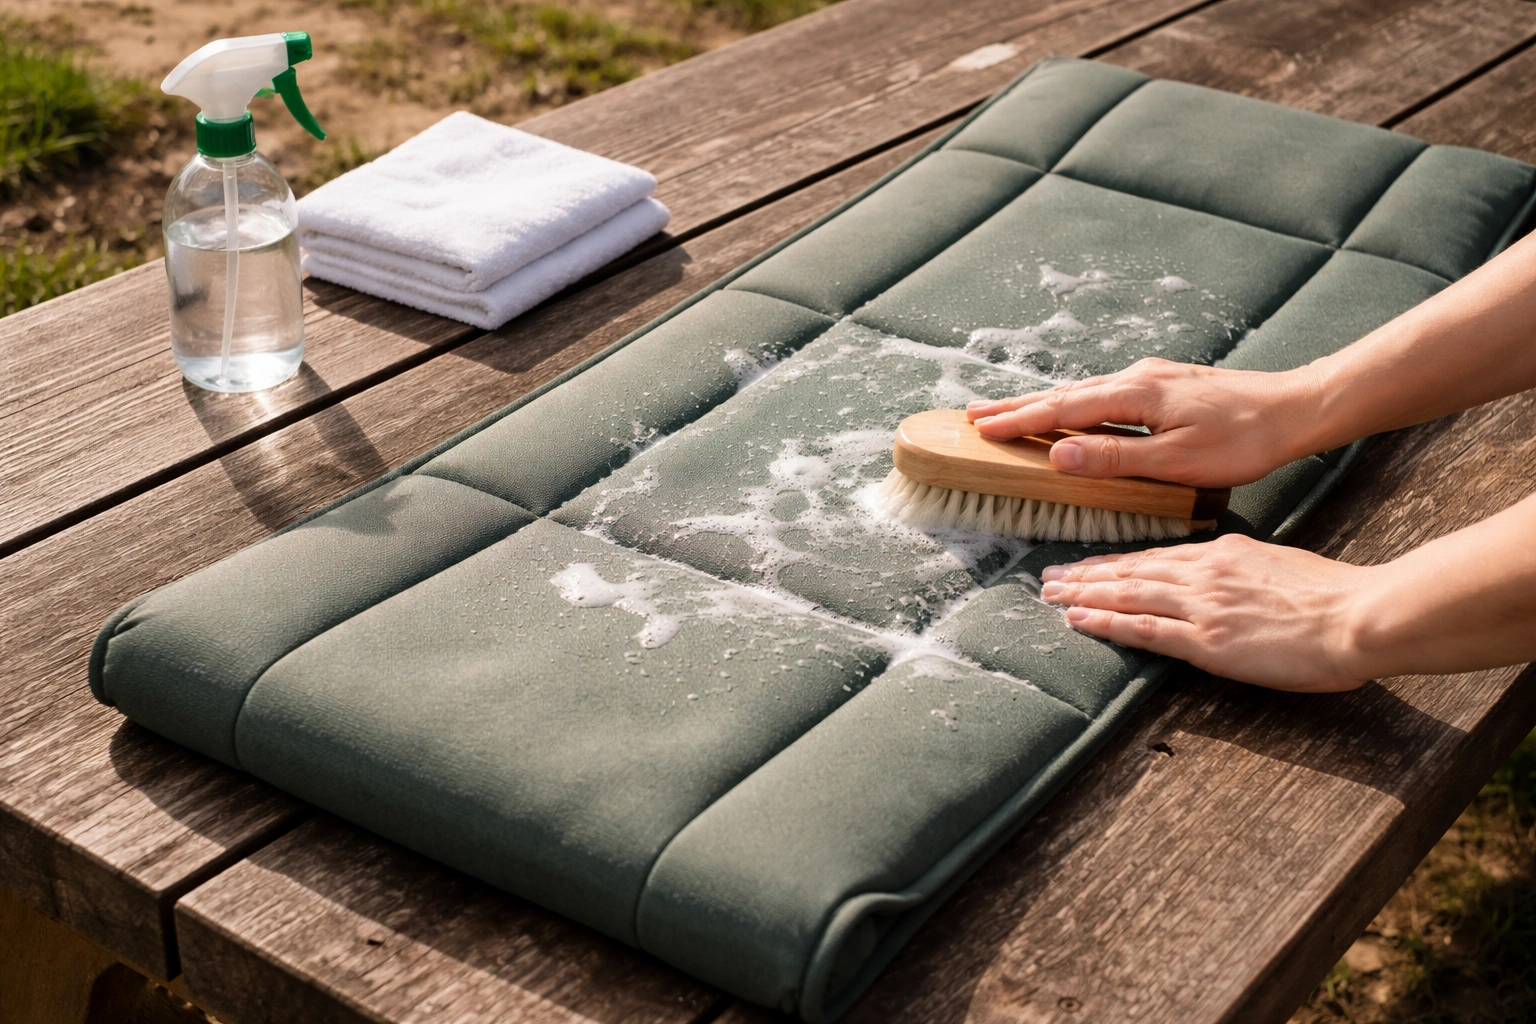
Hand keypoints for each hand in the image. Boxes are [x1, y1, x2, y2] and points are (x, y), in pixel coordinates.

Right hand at [965, 358, 1322, 487]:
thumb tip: (1058, 455)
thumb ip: (1114, 458)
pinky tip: (1070, 411)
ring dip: (1041, 404)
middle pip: (1063, 394)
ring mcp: (1150, 378)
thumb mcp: (1176, 460)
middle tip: (973, 416)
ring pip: (1082, 392)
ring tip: (1009, 413)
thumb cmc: (1242, 439)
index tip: (979, 430)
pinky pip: (1102, 394)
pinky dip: (1072, 403)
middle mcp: (1135, 379)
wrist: (1294, 409)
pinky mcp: (1164, 385)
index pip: (1061, 411)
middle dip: (1015, 406)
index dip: (1017, 422)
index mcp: (1133, 396)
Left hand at [1039, 534, 1372, 691]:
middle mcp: (1205, 573)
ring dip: (1084, 594)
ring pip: (1128, 594)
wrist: (1358, 615)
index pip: (1156, 557)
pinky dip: (1107, 623)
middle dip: (1086, 574)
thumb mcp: (1279, 566)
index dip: (1116, 562)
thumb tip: (1224, 578)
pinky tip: (1080, 621)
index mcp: (1224, 554)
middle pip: (1132, 571)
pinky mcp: (1207, 640)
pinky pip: (1145, 630)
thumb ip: (1244, 570)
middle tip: (1048, 576)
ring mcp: (1203, 606)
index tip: (1088, 565)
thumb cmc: (1333, 597)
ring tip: (1050, 595)